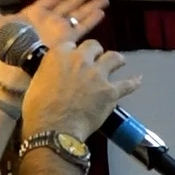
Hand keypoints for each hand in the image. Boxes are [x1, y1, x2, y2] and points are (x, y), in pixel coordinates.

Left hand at [0, 0, 108, 88]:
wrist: (13, 67)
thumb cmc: (2, 46)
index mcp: (34, 14)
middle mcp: (49, 21)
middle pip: (69, 4)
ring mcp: (59, 31)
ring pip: (78, 14)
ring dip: (90, 6)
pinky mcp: (67, 42)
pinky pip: (81, 28)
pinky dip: (91, 20)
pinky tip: (100, 12)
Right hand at [18, 38, 139, 139]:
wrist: (53, 128)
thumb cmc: (38, 110)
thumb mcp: (36, 82)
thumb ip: (49, 72)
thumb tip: (53, 75)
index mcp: (59, 55)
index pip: (71, 45)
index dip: (75, 52)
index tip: (76, 59)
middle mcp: (80, 60)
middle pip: (94, 47)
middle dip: (96, 52)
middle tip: (96, 60)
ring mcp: (97, 75)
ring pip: (114, 58)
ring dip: (116, 60)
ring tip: (119, 63)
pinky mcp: (110, 91)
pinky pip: (128, 84)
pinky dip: (134, 82)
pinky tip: (138, 80)